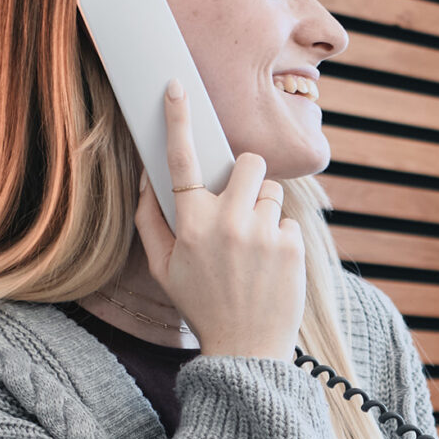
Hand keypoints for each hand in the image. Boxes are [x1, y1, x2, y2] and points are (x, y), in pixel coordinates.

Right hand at [132, 80, 304, 359]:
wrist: (245, 351)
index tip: (177, 87)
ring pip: (272, 193)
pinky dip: (282, 240)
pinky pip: (289, 222)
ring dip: (265, 211)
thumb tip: (147, 177)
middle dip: (248, 178)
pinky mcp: (292, 248)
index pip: (180, 161)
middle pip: (249, 164)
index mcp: (190, 224)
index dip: (178, 120)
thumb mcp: (163, 268)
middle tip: (241, 207)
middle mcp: (226, 224)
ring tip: (254, 248)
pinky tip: (270, 267)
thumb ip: (150, 220)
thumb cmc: (200, 305)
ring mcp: (262, 235)